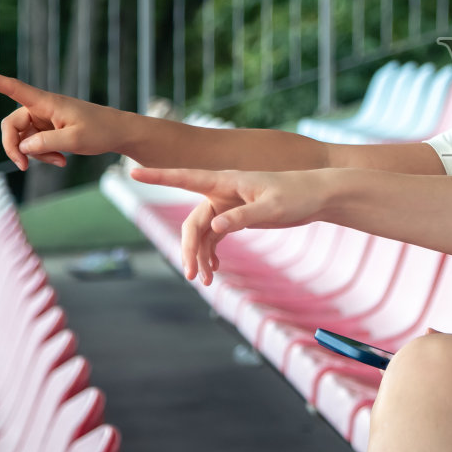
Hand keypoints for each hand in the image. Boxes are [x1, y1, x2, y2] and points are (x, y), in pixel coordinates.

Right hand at [0, 66, 127, 169]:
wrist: (120, 133)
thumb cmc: (101, 131)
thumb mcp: (75, 140)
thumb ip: (45, 143)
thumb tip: (22, 148)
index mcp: (46, 102)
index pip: (13, 88)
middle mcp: (42, 108)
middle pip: (11, 125)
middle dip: (13, 147)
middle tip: (22, 167)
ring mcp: (45, 119)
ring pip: (23, 138)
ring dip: (35, 154)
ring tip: (59, 161)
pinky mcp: (50, 129)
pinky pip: (35, 144)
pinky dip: (43, 155)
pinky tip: (61, 161)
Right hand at [129, 167, 333, 284]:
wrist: (318, 196)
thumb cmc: (296, 195)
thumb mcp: (272, 207)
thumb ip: (243, 217)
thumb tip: (214, 228)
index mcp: (227, 181)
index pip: (186, 177)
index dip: (159, 177)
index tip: (134, 170)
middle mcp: (222, 191)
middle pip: (193, 222)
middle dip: (189, 249)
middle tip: (192, 275)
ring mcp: (228, 205)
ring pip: (203, 232)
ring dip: (200, 256)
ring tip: (205, 281)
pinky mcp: (237, 216)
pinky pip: (214, 236)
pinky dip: (211, 253)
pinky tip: (214, 270)